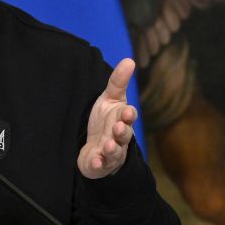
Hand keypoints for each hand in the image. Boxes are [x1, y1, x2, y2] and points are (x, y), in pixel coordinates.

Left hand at [77, 58, 137, 178]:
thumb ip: (118, 82)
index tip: (127, 111)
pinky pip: (99, 165)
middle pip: (124, 135)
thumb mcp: (110, 100)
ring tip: (108, 145)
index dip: (128, 115)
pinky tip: (94, 161)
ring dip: (112, 148)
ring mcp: (110, 152)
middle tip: (118, 128)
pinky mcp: (99, 164)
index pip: (128, 117)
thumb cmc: (106, 121)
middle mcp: (119, 137)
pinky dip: (98, 164)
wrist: (97, 147)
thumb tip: (130, 60)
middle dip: (122, 132)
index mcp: (122, 120)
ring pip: (114, 152)